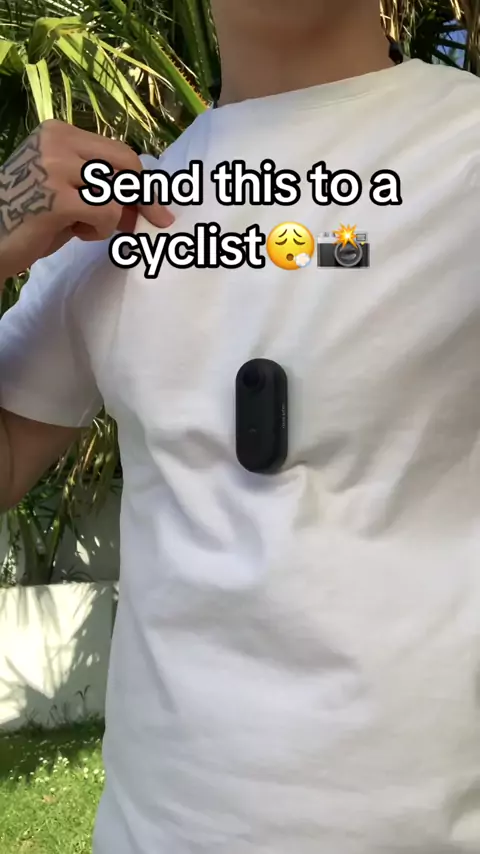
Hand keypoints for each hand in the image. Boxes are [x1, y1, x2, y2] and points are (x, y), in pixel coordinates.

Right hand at [0, 120, 174, 279]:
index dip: (139, 182)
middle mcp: (57, 142)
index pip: (117, 151)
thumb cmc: (30, 219)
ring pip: (117, 192)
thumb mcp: (71, 197)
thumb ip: (106, 193)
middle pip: (126, 164)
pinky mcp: (57, 199)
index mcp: (59, 132)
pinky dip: (99, 230)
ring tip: (81, 226)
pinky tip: (75, 233)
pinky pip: (107, 214)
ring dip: (109, 218)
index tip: (153, 208)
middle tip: (151, 221)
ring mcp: (55, 167)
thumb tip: (151, 208)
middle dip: (143, 197)